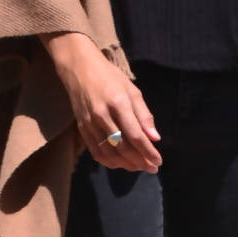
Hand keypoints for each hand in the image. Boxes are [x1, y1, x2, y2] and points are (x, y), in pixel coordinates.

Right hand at [41, 33, 160, 172]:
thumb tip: (155, 138)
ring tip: (139, 167)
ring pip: (109, 153)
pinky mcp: (81, 128)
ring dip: (126, 164)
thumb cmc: (110, 77)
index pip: (135, 136)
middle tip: (151, 168)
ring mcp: (89, 123)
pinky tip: (120, 163)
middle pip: (123, 148)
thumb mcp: (132, 90)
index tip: (158, 161)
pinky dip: (109, 162)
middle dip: (140, 161)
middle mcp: (102, 116)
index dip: (148, 152)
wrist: (79, 69)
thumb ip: (144, 115)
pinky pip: (96, 152)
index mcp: (118, 103)